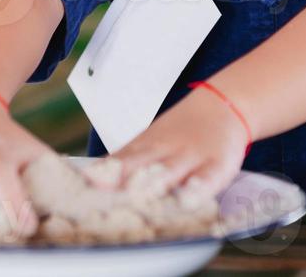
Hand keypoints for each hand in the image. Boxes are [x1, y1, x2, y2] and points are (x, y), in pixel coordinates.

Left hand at [101, 86, 248, 196]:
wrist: (222, 104)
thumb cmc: (180, 132)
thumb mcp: (148, 142)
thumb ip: (125, 164)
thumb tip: (89, 183)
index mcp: (142, 148)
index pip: (117, 164)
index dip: (100, 178)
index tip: (83, 190)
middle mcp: (162, 152)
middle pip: (138, 168)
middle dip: (120, 184)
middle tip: (102, 199)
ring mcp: (189, 158)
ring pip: (169, 172)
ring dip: (152, 184)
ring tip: (138, 197)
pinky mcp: (217, 165)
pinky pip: (208, 178)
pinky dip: (198, 189)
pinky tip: (189, 200)